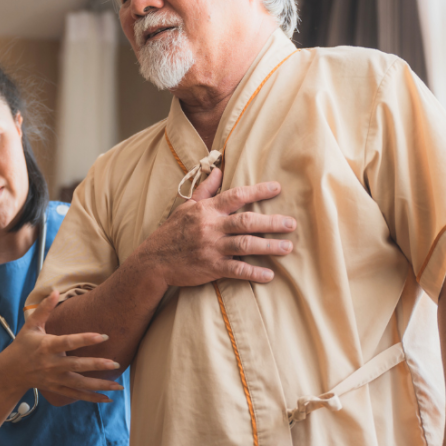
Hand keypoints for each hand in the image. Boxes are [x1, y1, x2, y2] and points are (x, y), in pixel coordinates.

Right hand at [0, 290, 124, 404]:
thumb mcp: (31, 325)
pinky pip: (76, 395)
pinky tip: (107, 399)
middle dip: (97, 365)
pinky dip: (91, 398)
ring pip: (79, 384)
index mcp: (47, 346)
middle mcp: (52, 364)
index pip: (68, 342)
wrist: (10, 372)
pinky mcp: (57, 389)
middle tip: (116, 363)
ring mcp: (55, 379)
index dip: (85, 339)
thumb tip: (55, 290)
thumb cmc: (23, 345)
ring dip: (99, 386)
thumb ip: (44, 309)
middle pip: (77, 365)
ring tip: (118, 387)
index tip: (103, 336)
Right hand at [140, 167, 295, 286]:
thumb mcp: (186, 206)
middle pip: (247, 221)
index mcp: (206, 210)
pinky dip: (253, 273)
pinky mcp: (211, 267)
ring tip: (287, 247)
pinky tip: (269, 275)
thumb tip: (218, 170)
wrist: (154, 260)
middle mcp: (211, 227)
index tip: (278, 188)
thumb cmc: (172, 231)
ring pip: (245, 245)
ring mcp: (211, 248)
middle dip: (271, 222)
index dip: (258, 191)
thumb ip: (205, 189)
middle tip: (291, 224)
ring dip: (269, 246)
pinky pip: (236, 270)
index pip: (236, 196)